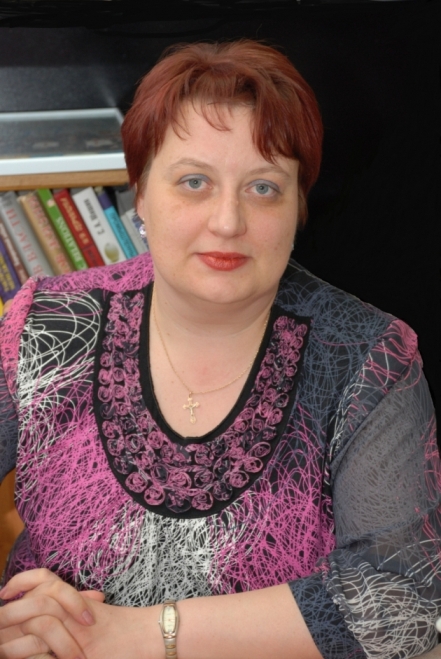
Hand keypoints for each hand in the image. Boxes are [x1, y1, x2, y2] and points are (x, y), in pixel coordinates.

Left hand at [0, 569, 158, 658]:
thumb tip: (61, 605)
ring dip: (12, 644)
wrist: (151, 636)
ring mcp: (76, 632)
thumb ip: (79, 606)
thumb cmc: (127, 629)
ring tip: (1, 650)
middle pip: (34, 603)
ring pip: (37, 628)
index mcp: (76, 600)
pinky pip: (48, 654)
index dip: (22, 582)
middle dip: (8, 616)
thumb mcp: (99, 615)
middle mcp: (74, 611)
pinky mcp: (78, 653)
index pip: (44, 579)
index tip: (5, 591)